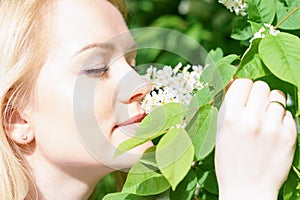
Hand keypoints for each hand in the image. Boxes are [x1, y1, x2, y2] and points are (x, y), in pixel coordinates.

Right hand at [215, 78, 296, 199]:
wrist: (247, 189)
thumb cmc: (229, 163)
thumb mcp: (219, 134)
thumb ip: (226, 108)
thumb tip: (234, 85)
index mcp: (230, 117)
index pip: (242, 83)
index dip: (242, 87)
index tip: (243, 94)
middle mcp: (252, 119)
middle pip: (261, 86)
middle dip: (257, 94)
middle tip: (254, 106)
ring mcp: (272, 127)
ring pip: (277, 96)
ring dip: (270, 103)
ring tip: (265, 117)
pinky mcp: (288, 136)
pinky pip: (288, 113)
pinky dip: (280, 118)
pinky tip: (273, 130)